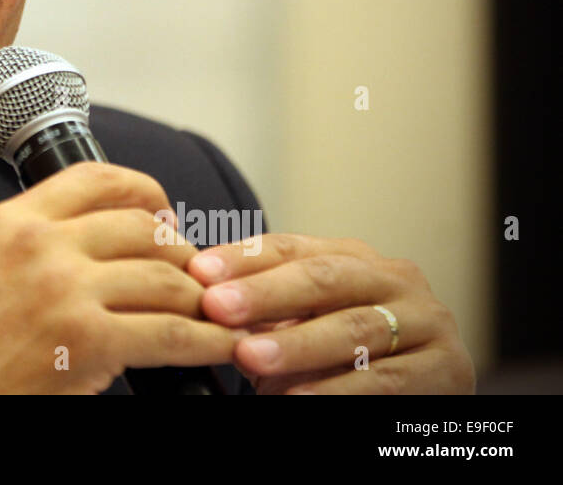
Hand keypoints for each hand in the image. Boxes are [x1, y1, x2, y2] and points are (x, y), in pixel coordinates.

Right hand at [0, 162, 239, 393]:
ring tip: (215, 314)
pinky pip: (171, 333)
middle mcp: (39, 244)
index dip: (145, 191)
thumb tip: (108, 236)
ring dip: (203, 300)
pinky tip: (222, 345)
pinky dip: (209, 341)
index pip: (95, 177)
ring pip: (165, 278)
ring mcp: (65, 289)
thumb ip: (38, 241)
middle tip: (195, 277)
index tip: (164, 213)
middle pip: (142, 228)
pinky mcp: (87, 339)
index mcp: (12, 220)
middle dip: (182, 254)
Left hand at [187, 234, 474, 393]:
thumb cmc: (347, 355)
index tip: (198, 272)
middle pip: (324, 279)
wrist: (424, 393)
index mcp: (354, 258)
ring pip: (354, 328)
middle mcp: (394, 279)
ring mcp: (426, 321)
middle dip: (265, 293)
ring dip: (296, 344)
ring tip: (249, 356)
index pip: (291, 247)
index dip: (243, 258)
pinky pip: (384, 379)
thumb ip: (265, 305)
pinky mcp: (446, 367)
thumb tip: (198, 289)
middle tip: (217, 307)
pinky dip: (337, 389)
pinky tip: (298, 397)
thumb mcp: (305, 320)